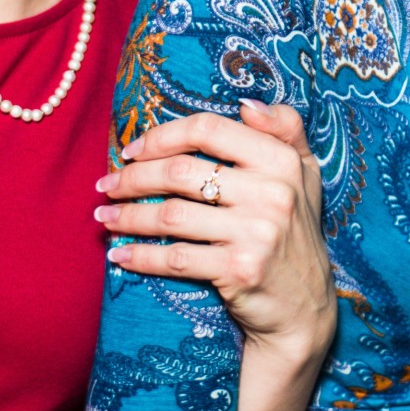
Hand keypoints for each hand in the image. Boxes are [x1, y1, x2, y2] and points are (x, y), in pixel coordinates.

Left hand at [97, 100, 335, 365]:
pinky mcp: (239, 270)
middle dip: (133, 177)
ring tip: (104, 216)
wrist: (305, 307)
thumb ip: (285, 128)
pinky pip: (175, 258)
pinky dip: (140, 255)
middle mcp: (271, 193)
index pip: (208, 129)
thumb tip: (246, 103)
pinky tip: (119, 253)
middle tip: (106, 184)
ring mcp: (255, 233)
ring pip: (170, 215)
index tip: (132, 150)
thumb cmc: (295, 232)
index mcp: (280, 160)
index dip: (162, 136)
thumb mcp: (304, 174)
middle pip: (180, 172)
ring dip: (127, 216)